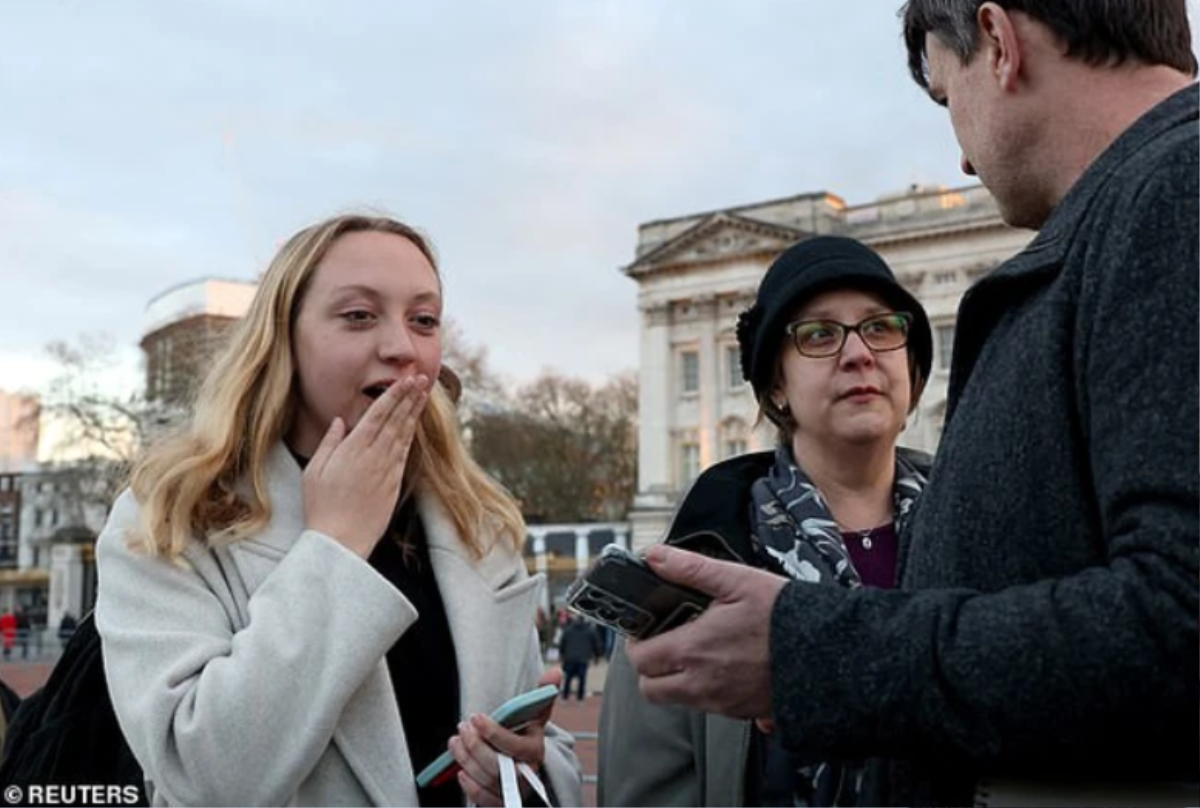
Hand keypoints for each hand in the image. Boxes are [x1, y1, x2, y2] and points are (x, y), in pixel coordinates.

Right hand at [302, 375, 429, 557]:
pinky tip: (416, 424)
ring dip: (414, 412)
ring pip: (404, 434)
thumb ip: (329, 442)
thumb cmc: (322, 506)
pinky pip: (405, 452)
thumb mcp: (315, 471)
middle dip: (409, 397)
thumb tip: (339, 421)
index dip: (394, 394)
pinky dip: (412, 435)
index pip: (378, 414)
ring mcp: (387, 469)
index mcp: (353, 449)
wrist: (342, 540)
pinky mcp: (394, 483)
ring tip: (424, 394)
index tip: (406, 379)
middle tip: (422, 378)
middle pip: (396, 419)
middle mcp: (374, 455)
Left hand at [451, 672, 559, 806]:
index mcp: (535, 750)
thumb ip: (542, 695)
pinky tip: (461, 770)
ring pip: (487, 780)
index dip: (493, 733)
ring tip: (456, 741)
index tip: (476, 717)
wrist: (529, 765)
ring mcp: (514, 790)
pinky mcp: (502, 801)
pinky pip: (485, 800)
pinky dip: (470, 786)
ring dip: (466, 760)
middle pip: (497, 766)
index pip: (514, 746)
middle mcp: (527, 773)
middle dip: (475, 746)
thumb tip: (556, 672)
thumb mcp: (537, 715)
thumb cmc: (528, 735)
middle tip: (462, 728)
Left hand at [624, 545, 787, 719]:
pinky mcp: (743, 713)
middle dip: (650, 669)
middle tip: (664, 645)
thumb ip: (690, 568)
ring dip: (677, 681)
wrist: (830, 653)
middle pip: (651, 690)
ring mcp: (723, 703)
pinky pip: (711, 708)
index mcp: (694, 650)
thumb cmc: (786, 617)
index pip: (640, 660)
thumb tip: (654, 556)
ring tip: (696, 652)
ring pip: (679, 701)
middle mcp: (703, 684)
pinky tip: (724, 668)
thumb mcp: (737, 580)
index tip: (645, 631)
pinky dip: (708, 691)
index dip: (635, 644)